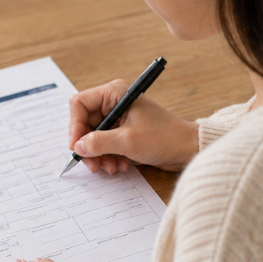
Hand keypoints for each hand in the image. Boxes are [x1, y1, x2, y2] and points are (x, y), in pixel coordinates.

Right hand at [69, 79, 199, 172]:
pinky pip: (104, 144)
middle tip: (93, 164)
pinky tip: (120, 165)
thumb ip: (99, 143)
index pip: (79, 104)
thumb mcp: (127, 141)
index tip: (77, 146)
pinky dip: (108, 157)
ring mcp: (118, 118)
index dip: (75, 126)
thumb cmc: (165, 137)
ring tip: (111, 167)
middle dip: (88, 146)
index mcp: (115, 94)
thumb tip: (78, 146)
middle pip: (84, 123)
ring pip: (93, 137)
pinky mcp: (122, 132)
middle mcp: (114, 103)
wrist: (187, 149)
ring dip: (99, 155)